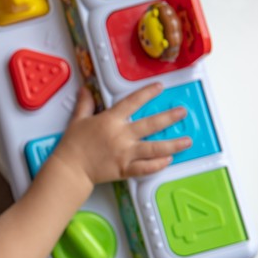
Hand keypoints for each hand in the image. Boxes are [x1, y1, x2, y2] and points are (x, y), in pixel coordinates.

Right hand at [51, 83, 190, 184]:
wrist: (70, 168)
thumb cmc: (73, 145)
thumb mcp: (77, 120)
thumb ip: (85, 104)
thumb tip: (86, 89)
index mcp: (110, 120)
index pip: (133, 102)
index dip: (147, 93)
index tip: (160, 87)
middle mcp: (121, 135)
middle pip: (151, 124)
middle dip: (170, 117)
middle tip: (183, 112)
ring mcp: (125, 153)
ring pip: (154, 148)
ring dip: (173, 144)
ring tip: (187, 141)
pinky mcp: (125, 169)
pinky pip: (146, 167)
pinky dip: (158, 164)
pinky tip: (168, 160)